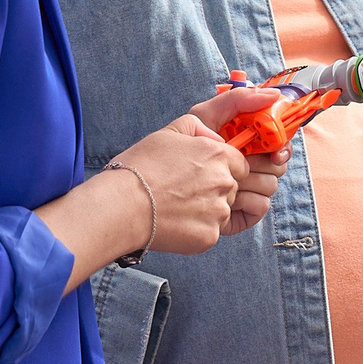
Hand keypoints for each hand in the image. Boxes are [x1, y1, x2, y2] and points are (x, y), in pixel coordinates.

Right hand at [113, 116, 248, 254]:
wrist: (122, 206)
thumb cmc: (139, 169)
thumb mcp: (166, 134)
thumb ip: (196, 128)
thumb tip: (214, 137)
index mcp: (217, 155)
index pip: (239, 164)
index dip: (221, 170)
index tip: (201, 176)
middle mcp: (224, 182)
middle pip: (232, 189)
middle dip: (214, 191)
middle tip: (183, 193)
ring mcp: (219, 210)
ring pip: (221, 211)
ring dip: (205, 212)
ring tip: (176, 209)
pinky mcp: (210, 235)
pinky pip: (210, 232)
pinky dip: (195, 231)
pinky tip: (174, 224)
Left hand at [186, 87, 291, 233]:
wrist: (148, 191)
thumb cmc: (173, 151)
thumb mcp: (203, 116)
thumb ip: (235, 100)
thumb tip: (274, 94)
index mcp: (243, 146)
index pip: (277, 140)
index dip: (281, 140)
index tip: (275, 145)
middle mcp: (247, 169)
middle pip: (278, 163)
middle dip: (266, 160)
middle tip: (245, 159)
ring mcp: (245, 193)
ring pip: (270, 184)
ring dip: (251, 181)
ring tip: (224, 180)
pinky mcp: (240, 216)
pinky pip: (260, 206)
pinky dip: (247, 202)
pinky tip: (228, 200)